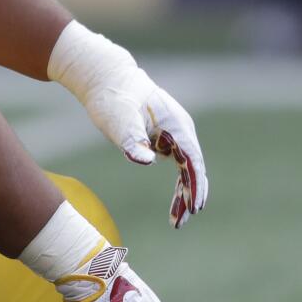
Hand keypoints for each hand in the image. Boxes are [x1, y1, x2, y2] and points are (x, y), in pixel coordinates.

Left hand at [48, 21, 208, 226]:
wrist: (106, 78)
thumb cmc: (113, 98)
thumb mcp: (119, 120)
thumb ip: (132, 140)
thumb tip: (145, 160)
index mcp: (176, 125)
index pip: (192, 161)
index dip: (195, 185)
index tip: (194, 207)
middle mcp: (180, 130)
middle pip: (193, 168)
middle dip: (190, 196)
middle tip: (180, 223)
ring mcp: (174, 134)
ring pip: (187, 169)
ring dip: (184, 193)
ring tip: (176, 220)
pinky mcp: (164, 137)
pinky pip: (178, 164)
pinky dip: (178, 183)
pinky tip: (176, 200)